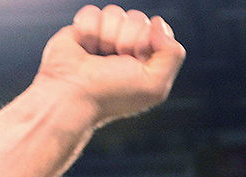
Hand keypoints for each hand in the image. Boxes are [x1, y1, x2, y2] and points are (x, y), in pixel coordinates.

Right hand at [34, 5, 185, 127]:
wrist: (72, 94)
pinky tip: (84, 48)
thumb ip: (173, 54)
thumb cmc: (112, 94)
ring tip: (97, 57)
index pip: (157, 30)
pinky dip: (87, 30)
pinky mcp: (83, 29)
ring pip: (114, 12)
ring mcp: (105, 37)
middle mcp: (127, 47)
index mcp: (147, 60)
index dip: (146, 42)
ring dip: (105, 36)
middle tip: (115, 62)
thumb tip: (158, 23)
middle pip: (137, 18)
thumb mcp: (155, 85)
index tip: (136, 61)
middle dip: (126, 39)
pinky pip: (92, 12)